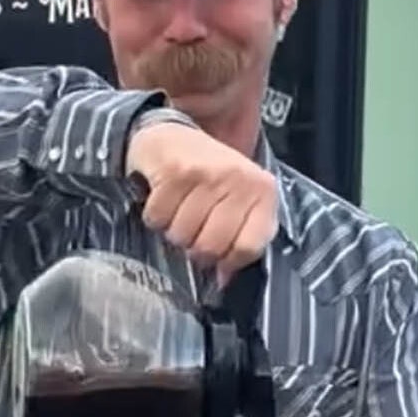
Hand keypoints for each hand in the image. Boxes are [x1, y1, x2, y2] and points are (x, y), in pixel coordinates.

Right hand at [126, 122, 278, 285]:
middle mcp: (239, 179)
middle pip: (210, 246)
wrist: (171, 135)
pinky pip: (158, 218)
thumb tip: (222, 281)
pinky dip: (154, 216)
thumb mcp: (236, 203)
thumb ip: (239, 240)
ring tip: (178, 211)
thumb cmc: (208, 177)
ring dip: (172, 231)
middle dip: (194, 247)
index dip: (228, 261)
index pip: (248, 248)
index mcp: (263, 191)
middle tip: (191, 231)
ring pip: (181, 235)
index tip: (218, 256)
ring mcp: (207, 173)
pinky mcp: (176, 170)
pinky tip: (163, 199)